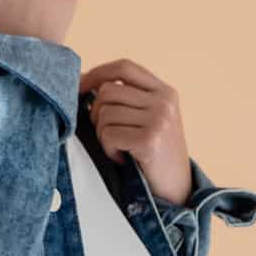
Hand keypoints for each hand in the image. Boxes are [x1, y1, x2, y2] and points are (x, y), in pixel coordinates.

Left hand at [79, 58, 192, 205]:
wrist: (175, 188)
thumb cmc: (151, 150)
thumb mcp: (145, 116)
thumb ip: (124, 97)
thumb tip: (80, 79)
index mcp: (164, 91)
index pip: (124, 67)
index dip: (97, 73)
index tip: (80, 87)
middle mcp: (164, 101)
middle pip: (107, 90)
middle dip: (97, 112)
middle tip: (109, 133)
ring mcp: (160, 119)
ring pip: (104, 113)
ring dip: (103, 134)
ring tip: (120, 147)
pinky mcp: (150, 140)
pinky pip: (108, 135)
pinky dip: (109, 149)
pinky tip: (123, 158)